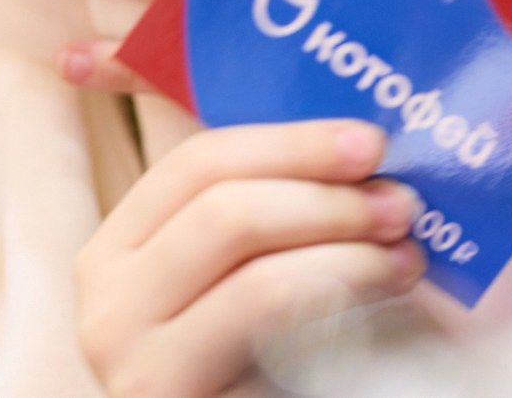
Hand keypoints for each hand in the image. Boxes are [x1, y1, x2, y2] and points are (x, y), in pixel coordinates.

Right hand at [76, 119, 423, 397]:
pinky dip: (337, 298)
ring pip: (257, 274)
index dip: (289, 144)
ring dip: (348, 253)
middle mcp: (107, 301)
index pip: (195, 164)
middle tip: (399, 203)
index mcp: (116, 251)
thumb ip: (260, 213)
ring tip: (404, 256)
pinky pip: (270, 332)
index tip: (368, 142)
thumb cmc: (245, 369)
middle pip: (224, 209)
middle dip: (327, 196)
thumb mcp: (232, 278)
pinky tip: (381, 299)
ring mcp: (135, 362)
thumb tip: (347, 143)